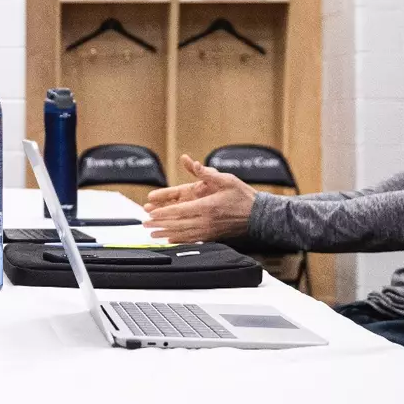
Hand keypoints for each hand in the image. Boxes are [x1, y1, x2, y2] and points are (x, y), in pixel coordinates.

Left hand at [142, 155, 256, 242]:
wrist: (259, 216)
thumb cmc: (243, 196)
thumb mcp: (226, 179)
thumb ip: (207, 173)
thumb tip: (192, 163)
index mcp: (208, 206)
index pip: (180, 211)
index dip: (164, 213)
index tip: (151, 214)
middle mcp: (206, 221)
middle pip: (177, 224)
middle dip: (159, 224)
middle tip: (145, 225)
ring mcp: (209, 230)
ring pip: (183, 234)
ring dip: (166, 234)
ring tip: (152, 234)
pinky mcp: (212, 236)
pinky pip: (192, 239)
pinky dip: (179, 240)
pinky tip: (170, 241)